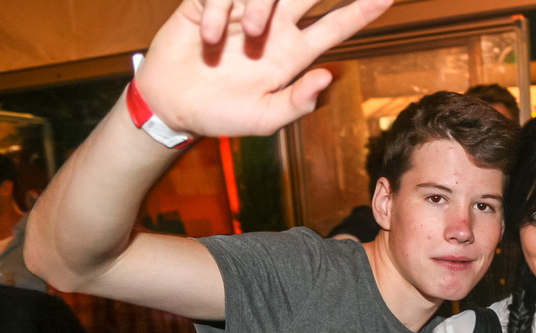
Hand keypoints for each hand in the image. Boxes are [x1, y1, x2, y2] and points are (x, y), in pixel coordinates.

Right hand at [134, 0, 392, 138]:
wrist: (173, 106)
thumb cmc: (223, 114)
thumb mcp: (265, 118)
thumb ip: (297, 102)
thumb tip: (329, 77)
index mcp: (293, 54)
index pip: (336, 25)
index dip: (362, 10)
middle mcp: (275, 27)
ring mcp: (244, 11)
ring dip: (260, 7)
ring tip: (245, 34)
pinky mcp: (210, 2)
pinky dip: (218, 13)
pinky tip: (208, 40)